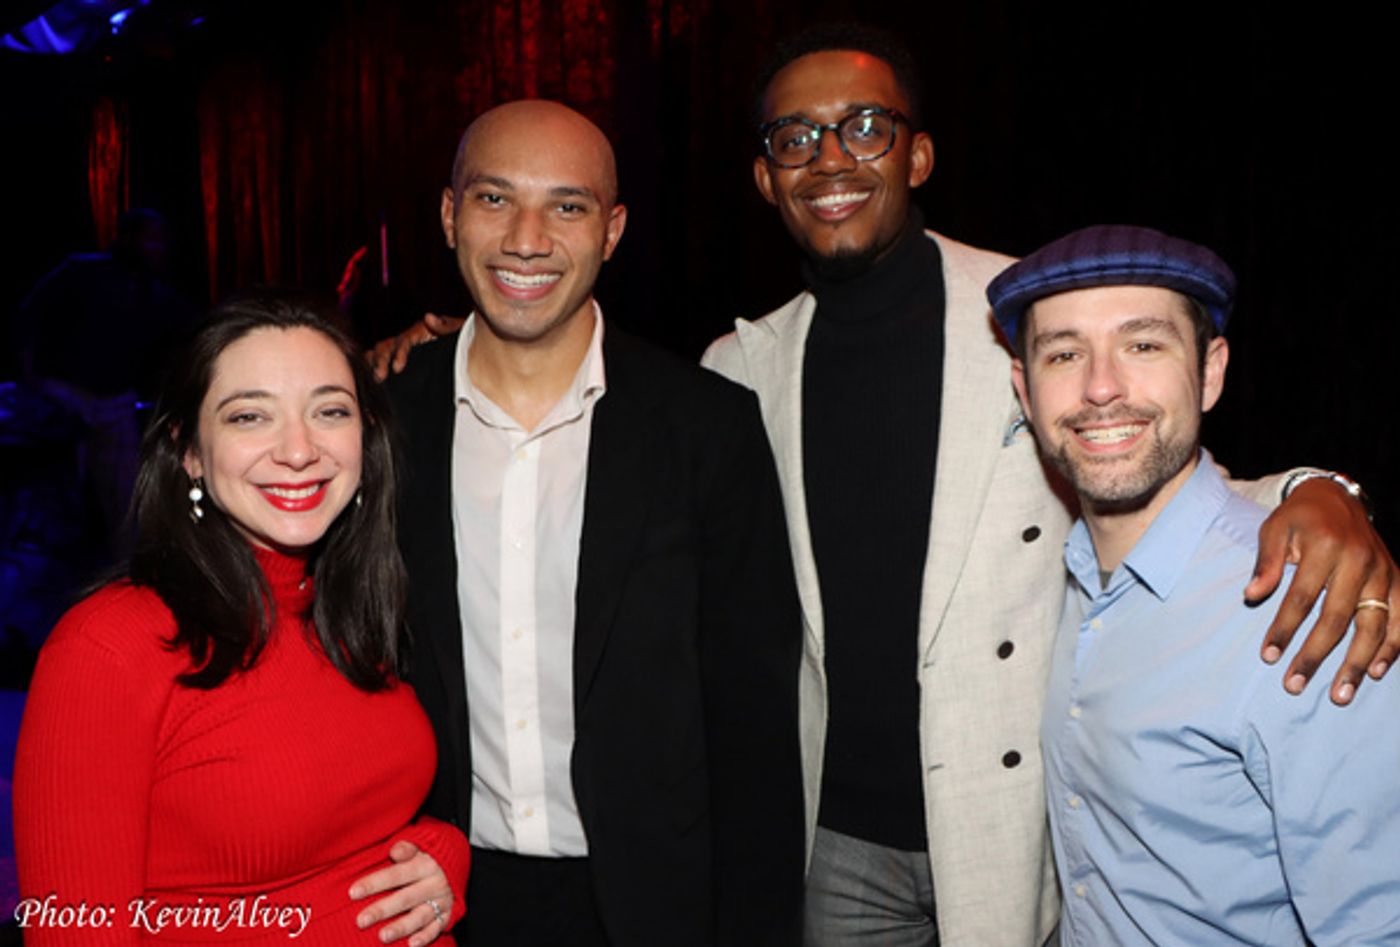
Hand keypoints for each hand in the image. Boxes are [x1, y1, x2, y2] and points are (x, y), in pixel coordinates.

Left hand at [349, 841, 453, 944]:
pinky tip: (411, 944)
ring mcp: (441, 901)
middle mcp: (434, 884)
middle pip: (406, 898)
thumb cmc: (428, 857)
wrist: (458, 864)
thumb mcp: (420, 847)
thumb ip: (407, 848)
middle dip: (382, 910)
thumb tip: (395, 850)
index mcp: (425, 865)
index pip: (396, 874)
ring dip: (401, 927)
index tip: (353, 893)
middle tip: (361, 921)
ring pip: (420, 916)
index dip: (374, 883)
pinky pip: (436, 928)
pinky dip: (425, 937)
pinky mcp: (448, 914)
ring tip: (382, 936)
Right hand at [367, 313, 465, 379]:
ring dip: (375, 363)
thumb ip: (445, 324)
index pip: (404, 341)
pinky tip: (371, 378)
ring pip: (382, 351)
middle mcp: (409, 337)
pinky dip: (374, 365)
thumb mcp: (459, 328)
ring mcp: (405, 347)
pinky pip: (385, 359)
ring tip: (375, 379)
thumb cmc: (465, 336)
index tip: (397, 368)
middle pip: (388, 345)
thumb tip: (427, 317)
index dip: (399, 354)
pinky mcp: (404, 358)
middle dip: (381, 360)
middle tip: (379, 377)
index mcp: (421, 330)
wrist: (469, 346)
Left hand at [1246, 477, 1399, 704]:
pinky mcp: (1397, 579)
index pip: (1302, 597)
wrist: (1338, 497)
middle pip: (1337, 618)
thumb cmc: (1299, 518)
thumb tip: (1251, 595)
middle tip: (1294, 686)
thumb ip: (1266, 563)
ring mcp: (1383, 571)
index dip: (1284, 629)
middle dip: (1315, 655)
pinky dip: (1393, 646)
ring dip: (1357, 662)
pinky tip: (1376, 671)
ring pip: (1374, 625)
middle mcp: (1360, 560)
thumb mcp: (1274, 529)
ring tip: (1340, 694)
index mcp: (1325, 546)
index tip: (1268, 656)